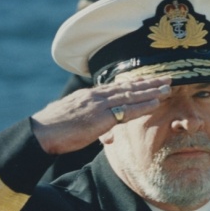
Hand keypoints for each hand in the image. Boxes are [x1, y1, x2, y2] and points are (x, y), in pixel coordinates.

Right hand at [31, 75, 172, 154]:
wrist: (41, 133)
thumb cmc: (54, 130)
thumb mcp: (76, 122)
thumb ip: (92, 123)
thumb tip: (105, 133)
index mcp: (90, 96)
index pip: (118, 87)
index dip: (136, 83)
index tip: (151, 79)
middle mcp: (96, 96)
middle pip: (128, 87)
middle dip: (149, 82)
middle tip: (167, 77)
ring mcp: (98, 104)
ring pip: (130, 95)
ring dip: (151, 91)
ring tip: (168, 88)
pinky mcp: (100, 116)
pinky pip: (126, 110)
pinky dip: (143, 105)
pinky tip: (156, 102)